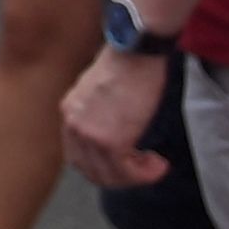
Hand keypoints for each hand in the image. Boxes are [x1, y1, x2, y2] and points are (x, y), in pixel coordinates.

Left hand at [59, 44, 171, 188]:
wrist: (135, 51)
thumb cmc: (127, 61)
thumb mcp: (100, 87)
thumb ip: (97, 110)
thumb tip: (112, 127)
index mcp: (70, 110)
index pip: (77, 155)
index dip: (102, 166)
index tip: (125, 163)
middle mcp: (74, 125)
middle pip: (91, 170)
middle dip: (119, 176)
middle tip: (142, 170)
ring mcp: (90, 135)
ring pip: (111, 176)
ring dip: (136, 177)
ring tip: (155, 166)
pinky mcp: (110, 141)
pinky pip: (127, 172)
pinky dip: (145, 174)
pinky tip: (159, 165)